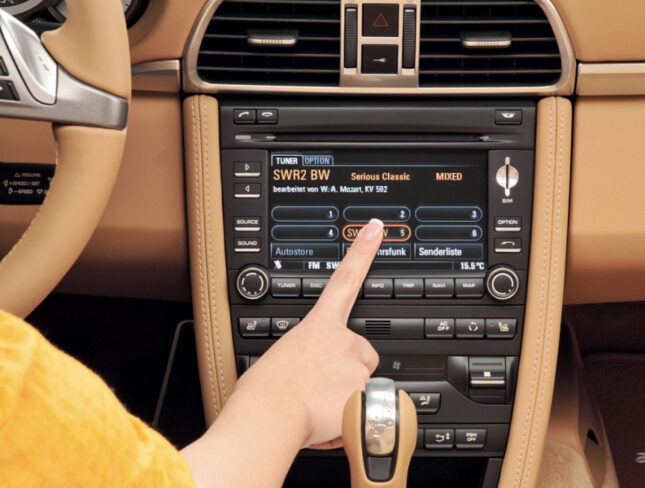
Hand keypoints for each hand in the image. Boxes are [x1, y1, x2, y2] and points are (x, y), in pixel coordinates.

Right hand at [237, 218, 382, 447]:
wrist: (269, 415)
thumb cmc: (264, 391)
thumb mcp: (282, 359)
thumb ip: (305, 355)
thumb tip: (305, 370)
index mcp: (318, 325)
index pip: (345, 278)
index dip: (363, 249)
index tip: (376, 228)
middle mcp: (342, 339)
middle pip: (363, 352)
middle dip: (350, 370)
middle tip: (323, 386)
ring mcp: (355, 365)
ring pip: (364, 383)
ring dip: (348, 396)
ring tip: (320, 406)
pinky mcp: (365, 391)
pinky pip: (366, 409)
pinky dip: (351, 418)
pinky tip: (328, 420)